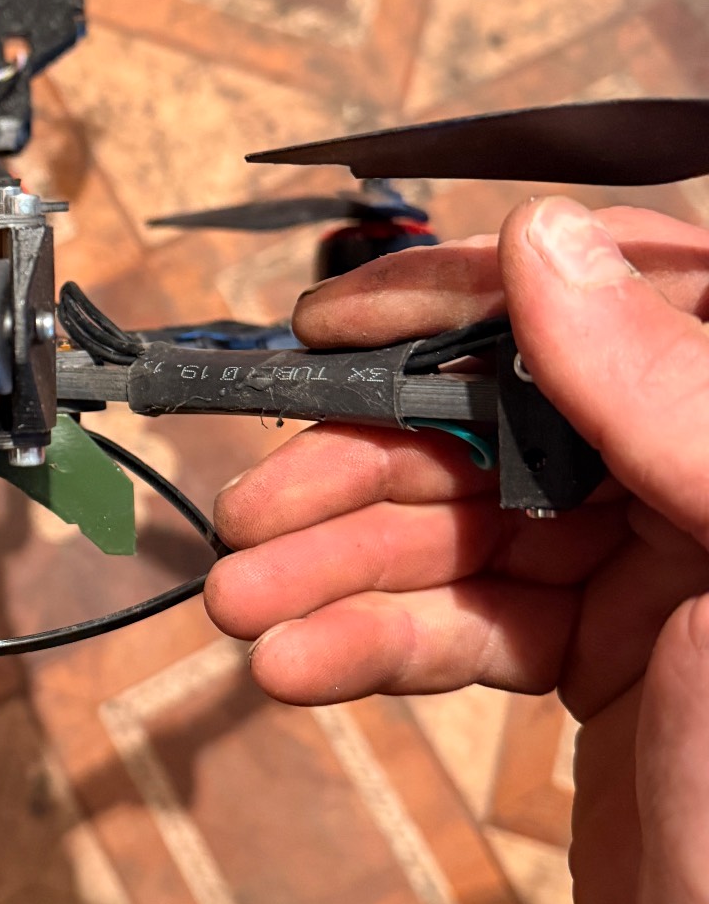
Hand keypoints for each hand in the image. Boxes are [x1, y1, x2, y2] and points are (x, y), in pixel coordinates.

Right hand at [203, 198, 708, 903]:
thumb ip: (664, 396)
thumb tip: (540, 238)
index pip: (600, 309)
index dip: (457, 303)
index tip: (329, 324)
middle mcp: (692, 479)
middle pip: (500, 427)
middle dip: (366, 470)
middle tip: (250, 516)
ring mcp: (640, 570)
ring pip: (461, 530)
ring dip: (342, 568)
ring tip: (239, 608)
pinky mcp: (587, 658)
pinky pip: (462, 621)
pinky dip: (374, 640)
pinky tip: (294, 665)